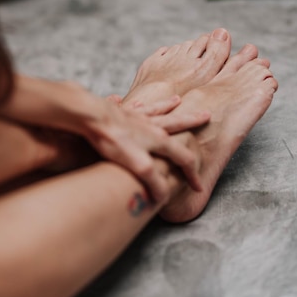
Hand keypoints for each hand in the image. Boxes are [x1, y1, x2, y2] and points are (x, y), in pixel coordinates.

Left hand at [85, 97, 208, 203]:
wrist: (89, 117)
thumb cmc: (112, 141)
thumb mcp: (138, 166)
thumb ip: (154, 181)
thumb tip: (164, 196)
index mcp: (159, 140)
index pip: (183, 158)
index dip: (192, 174)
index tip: (198, 186)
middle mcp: (151, 125)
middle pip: (177, 122)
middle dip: (192, 121)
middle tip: (207, 115)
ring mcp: (134, 116)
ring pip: (156, 110)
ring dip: (167, 106)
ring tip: (177, 100)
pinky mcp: (117, 112)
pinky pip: (131, 106)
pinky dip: (136, 104)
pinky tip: (131, 100)